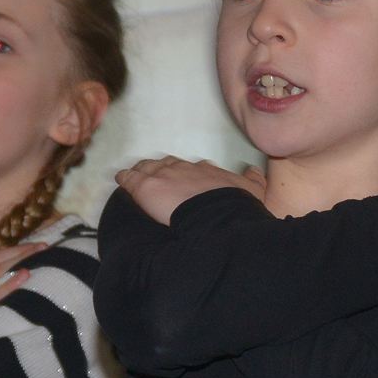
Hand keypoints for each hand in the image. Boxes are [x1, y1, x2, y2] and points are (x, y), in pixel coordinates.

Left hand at [116, 157, 263, 223]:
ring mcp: (163, 176)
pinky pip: (129, 178)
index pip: (191, 167)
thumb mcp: (253, 190)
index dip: (184, 172)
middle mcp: (183, 168)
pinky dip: (124, 178)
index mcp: (205, 171)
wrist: (216, 213)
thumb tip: (256, 170)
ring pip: (147, 168)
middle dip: (162, 169)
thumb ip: (254, 179)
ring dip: (141, 171)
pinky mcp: (145, 186)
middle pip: (167, 164)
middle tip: (157, 176)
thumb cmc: (234, 204)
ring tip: (136, 175)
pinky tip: (120, 179)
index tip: (182, 177)